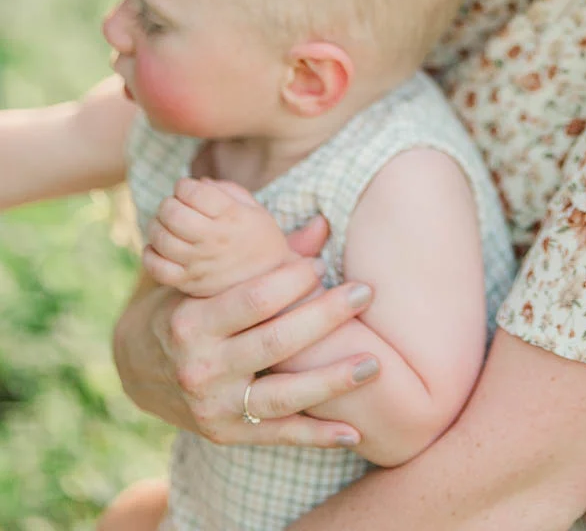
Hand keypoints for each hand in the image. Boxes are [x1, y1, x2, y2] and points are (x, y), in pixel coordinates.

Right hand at [115, 254, 380, 447]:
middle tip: (365, 292)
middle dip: (325, 316)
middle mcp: (200, 368)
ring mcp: (212, 407)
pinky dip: (316, 436)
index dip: (292, 280)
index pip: (252, 300)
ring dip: (332, 380)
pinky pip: (277, 435)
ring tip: (373, 363)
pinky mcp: (224, 434)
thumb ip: (261, 257)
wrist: (137, 368)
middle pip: (275, 343)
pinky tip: (353, 431)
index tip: (322, 264)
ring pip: (282, 396)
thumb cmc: (184, 306)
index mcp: (191, 322)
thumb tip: (321, 224)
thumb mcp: (205, 280)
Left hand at [144, 178, 297, 297]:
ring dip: (157, 225)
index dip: (183, 185)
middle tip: (174, 205)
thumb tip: (198, 182)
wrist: (272, 280)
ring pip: (161, 239)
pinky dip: (150, 254)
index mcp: (232, 216)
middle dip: (168, 203)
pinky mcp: (190, 284)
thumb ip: (226, 190)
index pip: (193, 192)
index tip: (186, 188)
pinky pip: (157, 269)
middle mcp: (215, 240)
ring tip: (166, 224)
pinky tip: (159, 246)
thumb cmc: (261, 238)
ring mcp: (200, 264)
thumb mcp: (253, 208)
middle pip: (172, 214)